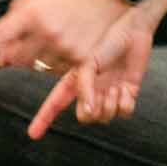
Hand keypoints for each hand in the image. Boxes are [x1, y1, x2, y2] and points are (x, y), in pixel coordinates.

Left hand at [0, 0, 129, 76]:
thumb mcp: (33, 0)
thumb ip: (12, 26)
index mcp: (30, 13)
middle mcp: (46, 31)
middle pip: (15, 58)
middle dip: (14, 54)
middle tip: (29, 39)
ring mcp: (64, 46)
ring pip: (35, 67)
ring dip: (36, 58)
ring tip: (53, 36)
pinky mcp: (81, 58)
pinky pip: (55, 71)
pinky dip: (55, 63)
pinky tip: (64, 46)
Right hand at [27, 11, 155, 139]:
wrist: (134, 31)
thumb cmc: (108, 40)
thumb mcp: (88, 63)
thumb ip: (83, 88)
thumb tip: (87, 111)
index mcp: (75, 82)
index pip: (54, 104)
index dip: (43, 120)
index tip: (32, 134)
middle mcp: (91, 91)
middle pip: (85, 117)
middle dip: (94, 112)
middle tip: (102, 95)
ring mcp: (109, 93)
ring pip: (106, 118)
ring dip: (112, 105)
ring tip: (116, 88)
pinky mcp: (127, 93)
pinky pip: (125, 113)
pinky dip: (126, 104)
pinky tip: (126, 89)